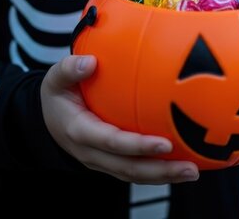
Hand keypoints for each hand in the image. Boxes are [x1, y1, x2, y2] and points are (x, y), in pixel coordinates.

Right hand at [41, 55, 198, 183]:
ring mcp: (102, 162)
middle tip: (191, 168)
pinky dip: (159, 173)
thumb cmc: (57, 95)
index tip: (165, 143)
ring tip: (193, 172)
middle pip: (129, 168)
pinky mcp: (111, 164)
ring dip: (165, 177)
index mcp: (79, 132)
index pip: (111, 142)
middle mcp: (91, 153)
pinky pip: (136, 172)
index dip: (138, 146)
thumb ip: (69, 69)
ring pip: (135, 175)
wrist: (46, 120)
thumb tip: (91, 62)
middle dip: (160, 171)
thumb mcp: (54, 79)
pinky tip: (183, 166)